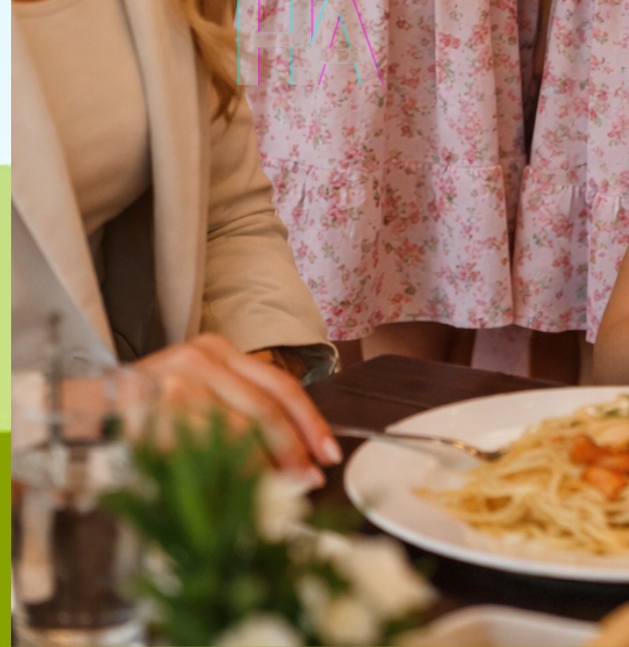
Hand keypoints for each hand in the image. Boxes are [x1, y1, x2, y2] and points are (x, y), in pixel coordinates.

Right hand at [135, 333, 341, 483]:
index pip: (279, 385)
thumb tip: (295, 455)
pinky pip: (203, 454)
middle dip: (292, 451)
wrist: (83, 408)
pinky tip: (236, 492)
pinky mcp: (153, 418)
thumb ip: (240, 408)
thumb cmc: (149, 404)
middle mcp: (200, 361)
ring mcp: (175, 387)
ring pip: (236, 435)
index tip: (329, 452)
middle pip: (265, 410)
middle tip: (307, 480)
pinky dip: (225, 476)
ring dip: (263, 470)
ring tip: (277, 493)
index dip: (310, 422)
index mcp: (217, 351)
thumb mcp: (198, 389)